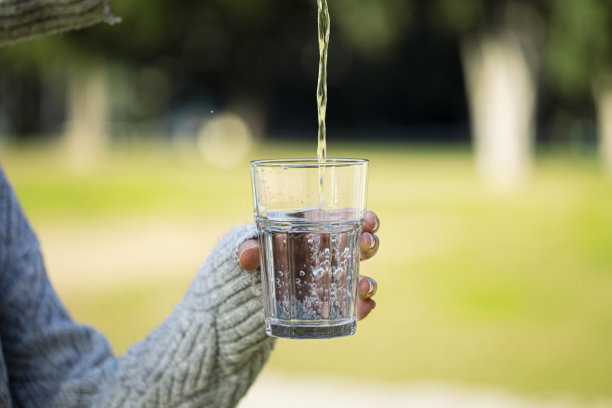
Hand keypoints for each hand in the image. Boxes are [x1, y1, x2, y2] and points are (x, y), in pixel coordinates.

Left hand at [239, 211, 379, 320]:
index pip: (350, 220)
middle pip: (362, 245)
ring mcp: (333, 279)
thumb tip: (247, 256)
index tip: (370, 220)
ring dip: (368, 280)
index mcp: (320, 230)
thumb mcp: (251, 248)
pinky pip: (353, 304)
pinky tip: (366, 308)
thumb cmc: (257, 255)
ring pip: (361, 275)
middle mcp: (333, 252)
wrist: (251, 289)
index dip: (366, 219)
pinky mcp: (332, 303)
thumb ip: (249, 248)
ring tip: (365, 286)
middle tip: (367, 244)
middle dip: (371, 244)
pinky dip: (363, 306)